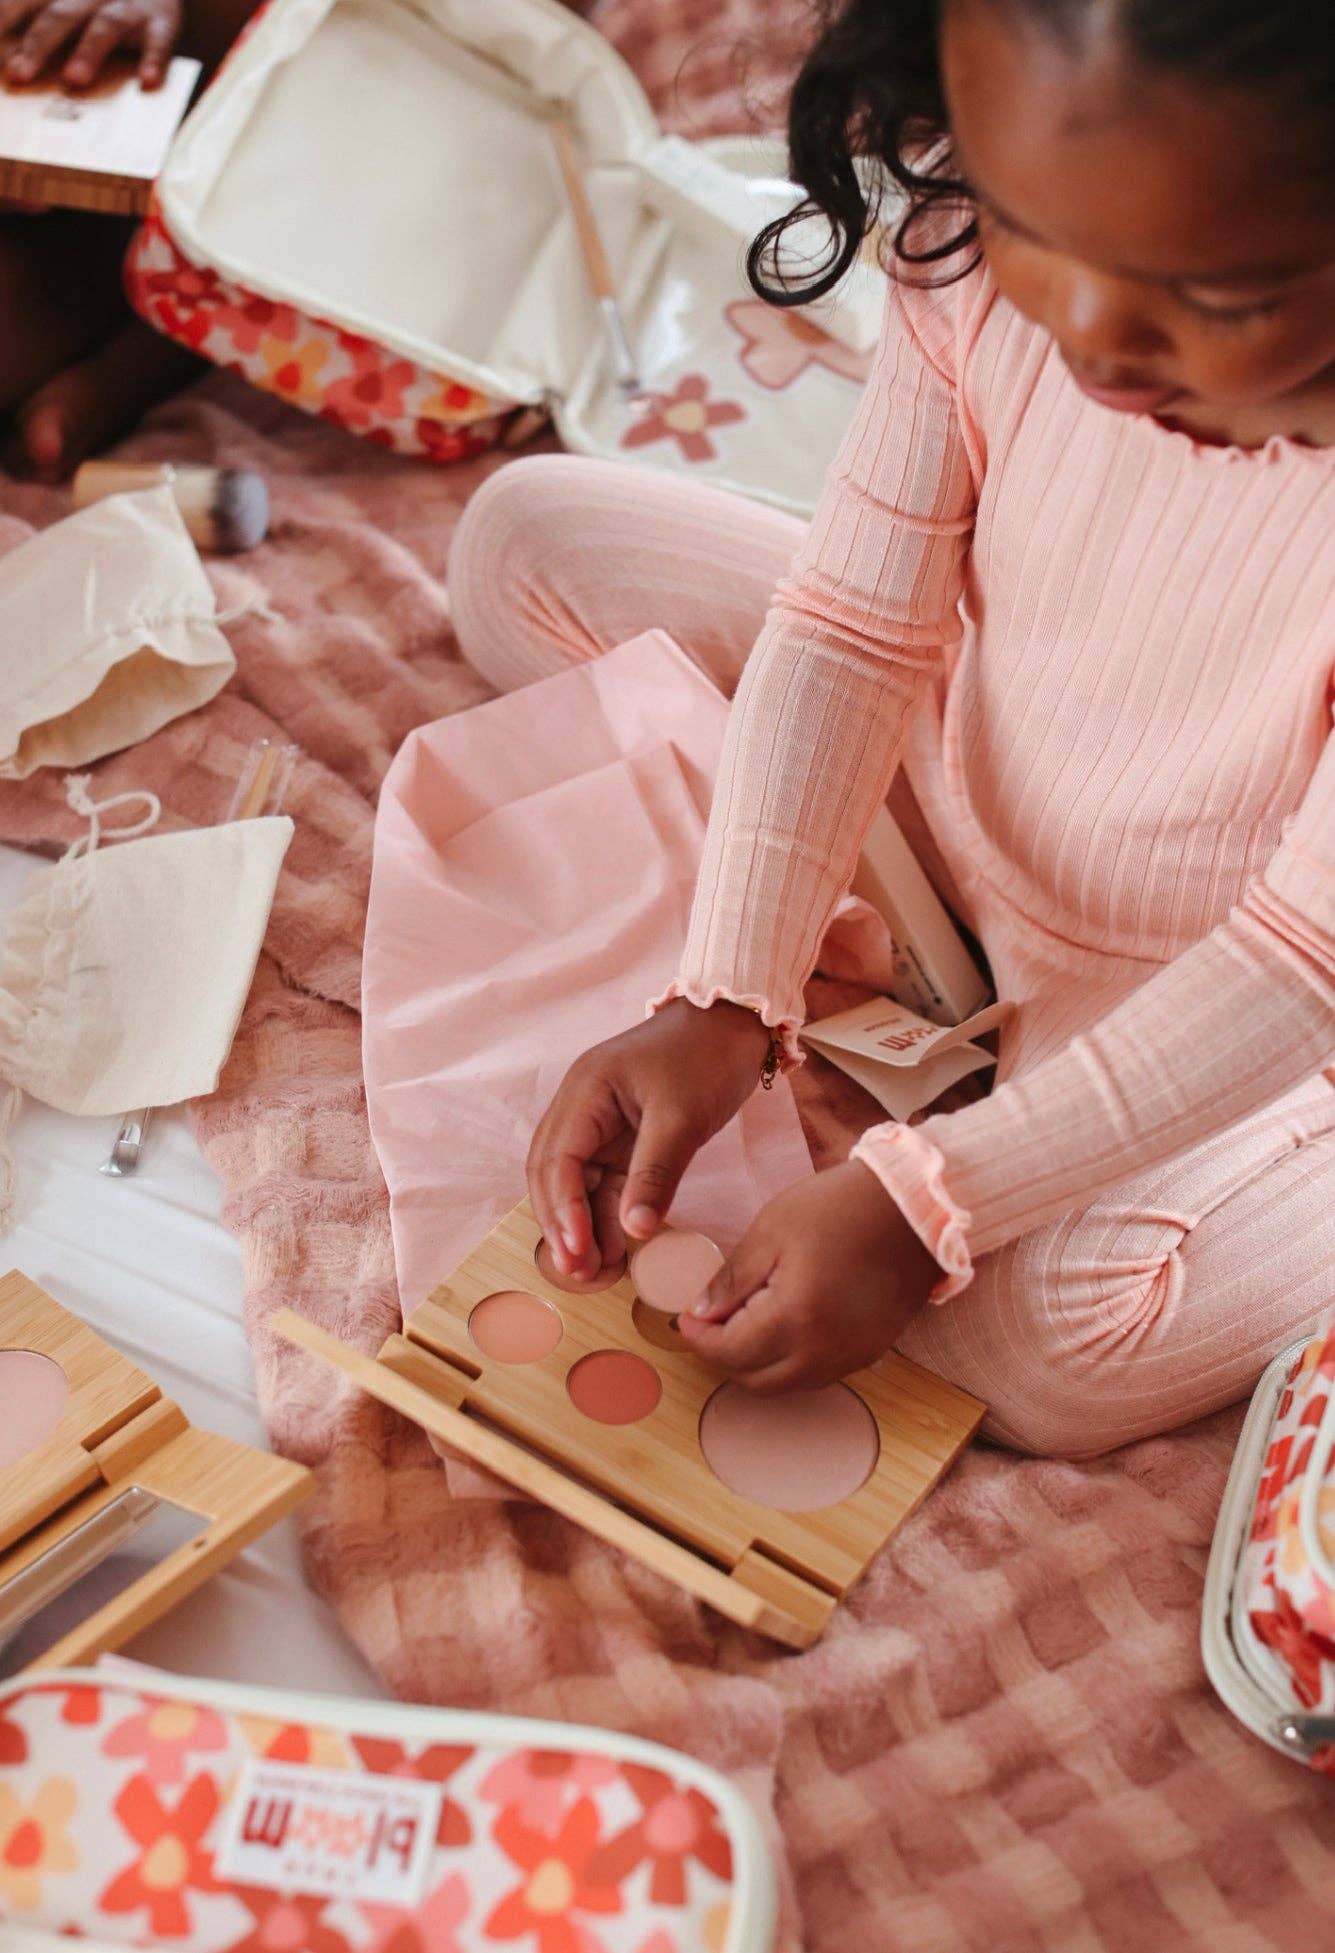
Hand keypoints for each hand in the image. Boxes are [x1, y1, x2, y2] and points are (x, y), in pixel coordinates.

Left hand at [3, 0, 180, 88]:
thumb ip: (40, 22)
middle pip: (59, 16)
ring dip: (89, 52)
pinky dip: (154, 59)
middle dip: (38, 44)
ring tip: (75, 79)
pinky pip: (158, 41)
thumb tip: (11, 60)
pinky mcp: (161, 20)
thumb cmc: (100, 4)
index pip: (24, 2)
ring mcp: (126, 6)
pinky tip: (147, 81)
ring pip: (105, 26)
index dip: (5, 19)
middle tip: (19, 74)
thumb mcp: (65, 4)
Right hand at [527, 998, 772, 1280]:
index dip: (562, 1209)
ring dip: (582, 1225)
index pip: (558, 1159)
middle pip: (554, 1176)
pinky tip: (615, 1247)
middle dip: (562, 1224)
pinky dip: (607, 1214)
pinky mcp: (625, 1138)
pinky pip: (606, 1182)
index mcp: (585, 1091)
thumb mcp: (682, 1116)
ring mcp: (601, 1124)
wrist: (737, 1025)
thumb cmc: (706, 1056)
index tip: (576, 1250)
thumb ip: (655, 1173)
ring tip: (594, 1272)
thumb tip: (634, 1230)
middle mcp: (582, 1108)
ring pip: (578, 1184)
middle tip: (578, 1272)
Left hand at [679, 1159, 937, 1391]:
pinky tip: (783, 1325)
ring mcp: (852, 1357)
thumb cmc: (842, 1208)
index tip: (686, 1316)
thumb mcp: (772, 1230)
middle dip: (723, 1356)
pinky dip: (789, 1361)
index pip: (729, 1353)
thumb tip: (701, 1312)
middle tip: (710, 1320)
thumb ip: (733, 1278)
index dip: (699, 1338)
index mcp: (796, 1318)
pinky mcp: (870, 1353)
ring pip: (785, 1384)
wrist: (915, 1209)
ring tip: (744, 1320)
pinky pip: (816, 1374)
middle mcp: (825, 1352)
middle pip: (753, 1381)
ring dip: (757, 1363)